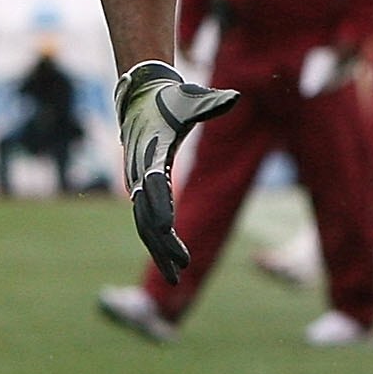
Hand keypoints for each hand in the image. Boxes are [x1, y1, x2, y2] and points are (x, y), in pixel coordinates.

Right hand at [115, 60, 239, 282]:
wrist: (140, 99)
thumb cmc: (171, 100)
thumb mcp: (191, 99)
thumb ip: (211, 103)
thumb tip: (234, 96)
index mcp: (152, 151)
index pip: (154, 182)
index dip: (160, 204)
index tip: (167, 228)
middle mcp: (140, 172)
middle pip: (147, 214)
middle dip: (162, 244)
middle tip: (182, 268)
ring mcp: (138, 183)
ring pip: (144, 224)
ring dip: (159, 251)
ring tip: (178, 276)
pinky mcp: (141, 190)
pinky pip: (146, 221)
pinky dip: (157, 241)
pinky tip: (171, 260)